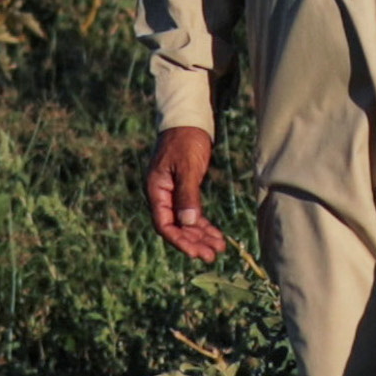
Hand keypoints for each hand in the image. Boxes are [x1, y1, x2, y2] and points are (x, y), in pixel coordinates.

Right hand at [145, 125, 226, 263]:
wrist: (187, 120)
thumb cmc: (185, 140)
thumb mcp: (187, 167)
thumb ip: (187, 195)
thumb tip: (188, 223)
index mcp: (156, 190)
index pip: (165, 225)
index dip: (181, 241)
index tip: (197, 252)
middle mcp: (162, 196)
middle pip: (176, 228)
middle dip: (194, 242)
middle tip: (213, 255)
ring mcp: (172, 194)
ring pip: (186, 223)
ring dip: (201, 236)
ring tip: (219, 248)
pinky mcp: (184, 190)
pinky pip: (192, 213)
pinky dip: (204, 225)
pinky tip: (216, 235)